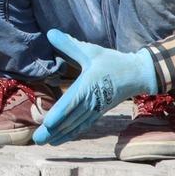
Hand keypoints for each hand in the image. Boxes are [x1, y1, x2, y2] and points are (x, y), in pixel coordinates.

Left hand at [32, 29, 158, 144]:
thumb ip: (69, 44)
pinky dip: (72, 133)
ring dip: (61, 134)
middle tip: (37, 140)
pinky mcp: (99, 112)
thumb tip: (50, 33)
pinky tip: (61, 139)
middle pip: (71, 118)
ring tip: (45, 142)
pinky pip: (84, 125)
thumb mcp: (91, 51)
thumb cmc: (112, 62)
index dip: (59, 114)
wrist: (137, 74)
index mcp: (88, 85)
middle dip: (54, 130)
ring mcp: (96, 109)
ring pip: (76, 125)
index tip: (46, 123)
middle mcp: (91, 100)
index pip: (71, 102)